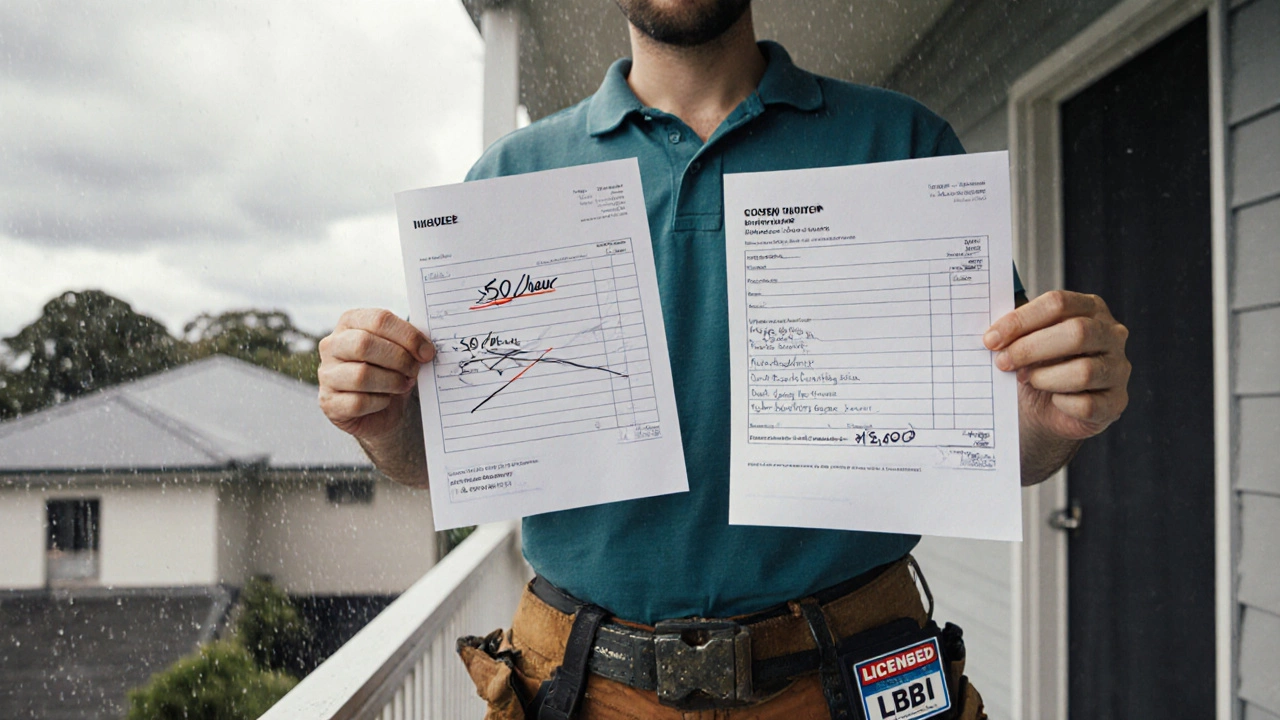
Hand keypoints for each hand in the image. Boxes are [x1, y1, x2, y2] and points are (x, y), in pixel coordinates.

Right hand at [318, 309, 434, 441]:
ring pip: (361, 375)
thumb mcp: (400, 351)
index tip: (427, 352)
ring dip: (392, 382)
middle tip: (414, 370)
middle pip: (364, 344)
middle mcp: (332, 345)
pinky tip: (385, 400)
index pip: (379, 319)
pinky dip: (380, 402)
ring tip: (403, 385)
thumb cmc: (390, 372)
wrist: (380, 410)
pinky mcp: (329, 402)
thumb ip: (409, 343)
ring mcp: (326, 374)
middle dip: (399, 359)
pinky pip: (358, 402)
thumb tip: (426, 347)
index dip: (408, 335)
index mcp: (350, 322)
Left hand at [984, 290, 1129, 440]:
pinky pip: (1087, 404)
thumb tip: (992, 332)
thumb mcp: (1025, 341)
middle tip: (1002, 362)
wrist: (1046, 409)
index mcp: (1089, 308)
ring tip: (1027, 380)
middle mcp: (1111, 334)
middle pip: (1077, 332)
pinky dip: (1061, 404)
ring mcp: (1118, 368)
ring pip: (1084, 371)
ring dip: (1044, 378)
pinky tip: (1052, 400)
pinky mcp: (1116, 402)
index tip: (991, 339)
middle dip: (1030, 348)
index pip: (1057, 303)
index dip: (1020, 320)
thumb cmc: (1036, 365)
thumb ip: (1014, 330)